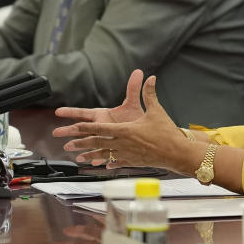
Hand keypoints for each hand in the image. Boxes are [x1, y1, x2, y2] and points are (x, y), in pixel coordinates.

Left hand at [53, 70, 188, 169]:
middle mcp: (122, 143)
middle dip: (81, 144)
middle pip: (97, 143)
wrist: (176, 153)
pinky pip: (117, 162)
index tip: (74, 127)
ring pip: (104, 155)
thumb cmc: (166, 132)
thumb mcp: (156, 111)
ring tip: (79, 159)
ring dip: (90, 156)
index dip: (85, 128)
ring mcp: (127, 154)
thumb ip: (149, 94)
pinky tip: (102, 165)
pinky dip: (108, 163)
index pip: (100, 128)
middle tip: (67, 145)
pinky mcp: (133, 162)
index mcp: (125, 130)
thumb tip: (150, 78)